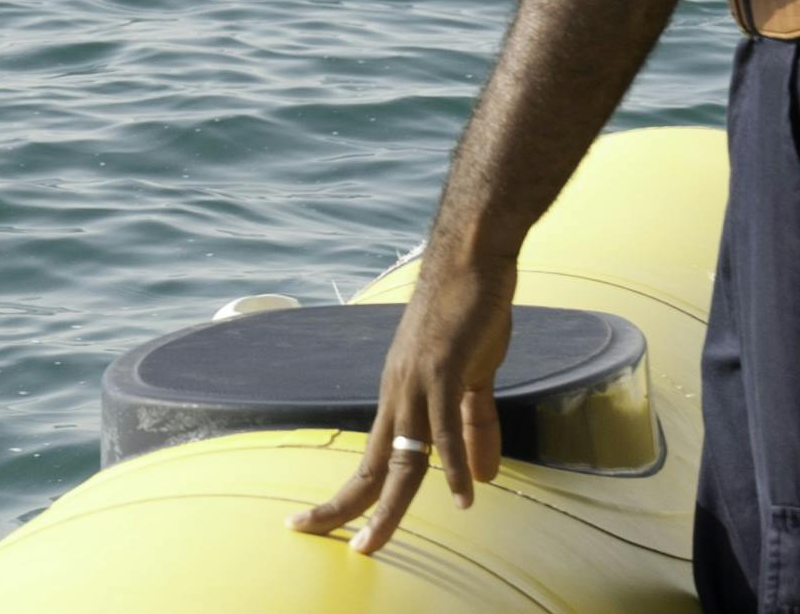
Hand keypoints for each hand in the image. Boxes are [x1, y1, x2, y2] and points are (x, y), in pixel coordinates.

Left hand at [288, 253, 513, 553]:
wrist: (471, 256)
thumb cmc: (468, 312)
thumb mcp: (473, 379)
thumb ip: (474, 428)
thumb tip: (480, 481)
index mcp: (400, 396)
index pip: (372, 458)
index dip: (351, 495)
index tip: (322, 522)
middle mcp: (399, 393)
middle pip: (373, 465)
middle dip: (347, 508)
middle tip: (319, 539)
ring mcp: (417, 382)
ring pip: (403, 456)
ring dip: (390, 504)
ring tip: (374, 542)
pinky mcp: (444, 368)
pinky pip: (448, 426)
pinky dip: (455, 463)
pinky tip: (465, 496)